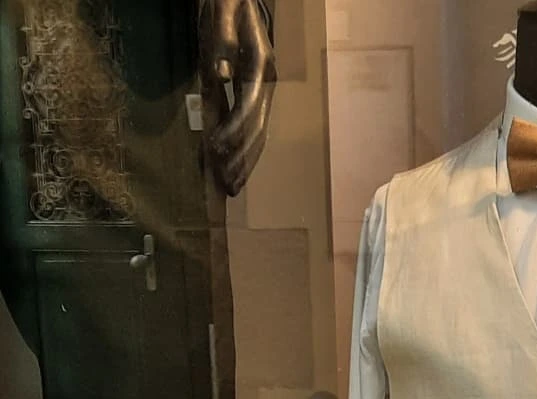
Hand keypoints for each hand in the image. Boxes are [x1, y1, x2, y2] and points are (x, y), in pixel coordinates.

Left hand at [199, 0, 276, 196]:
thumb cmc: (229, 2)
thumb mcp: (222, 14)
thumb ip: (222, 42)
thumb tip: (222, 75)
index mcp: (260, 67)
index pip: (249, 107)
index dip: (233, 130)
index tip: (214, 148)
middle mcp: (266, 85)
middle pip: (259, 130)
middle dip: (242, 158)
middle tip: (226, 183)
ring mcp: (263, 93)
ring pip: (259, 135)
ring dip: (245, 162)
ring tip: (232, 186)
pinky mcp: (253, 97)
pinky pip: (252, 130)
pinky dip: (244, 151)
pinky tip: (236, 169)